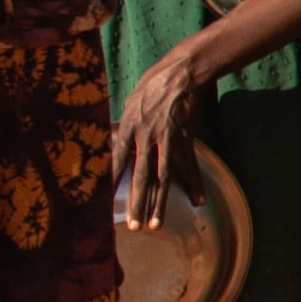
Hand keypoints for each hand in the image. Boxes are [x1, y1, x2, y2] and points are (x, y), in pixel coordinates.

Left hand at [110, 49, 204, 227]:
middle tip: (133, 227)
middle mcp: (147, 136)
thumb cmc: (149, 87)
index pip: (116, 161)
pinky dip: (195, 183)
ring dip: (160, 203)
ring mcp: (168, 140)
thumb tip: (107, 146)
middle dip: (137, 203)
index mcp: (128, 127)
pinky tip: (198, 201)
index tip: (102, 204)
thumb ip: (119, 128)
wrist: (180, 74)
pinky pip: (191, 165)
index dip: (110, 183)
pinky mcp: (186, 139)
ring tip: (156, 225)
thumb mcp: (127, 105)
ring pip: (164, 177)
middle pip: (142, 176)